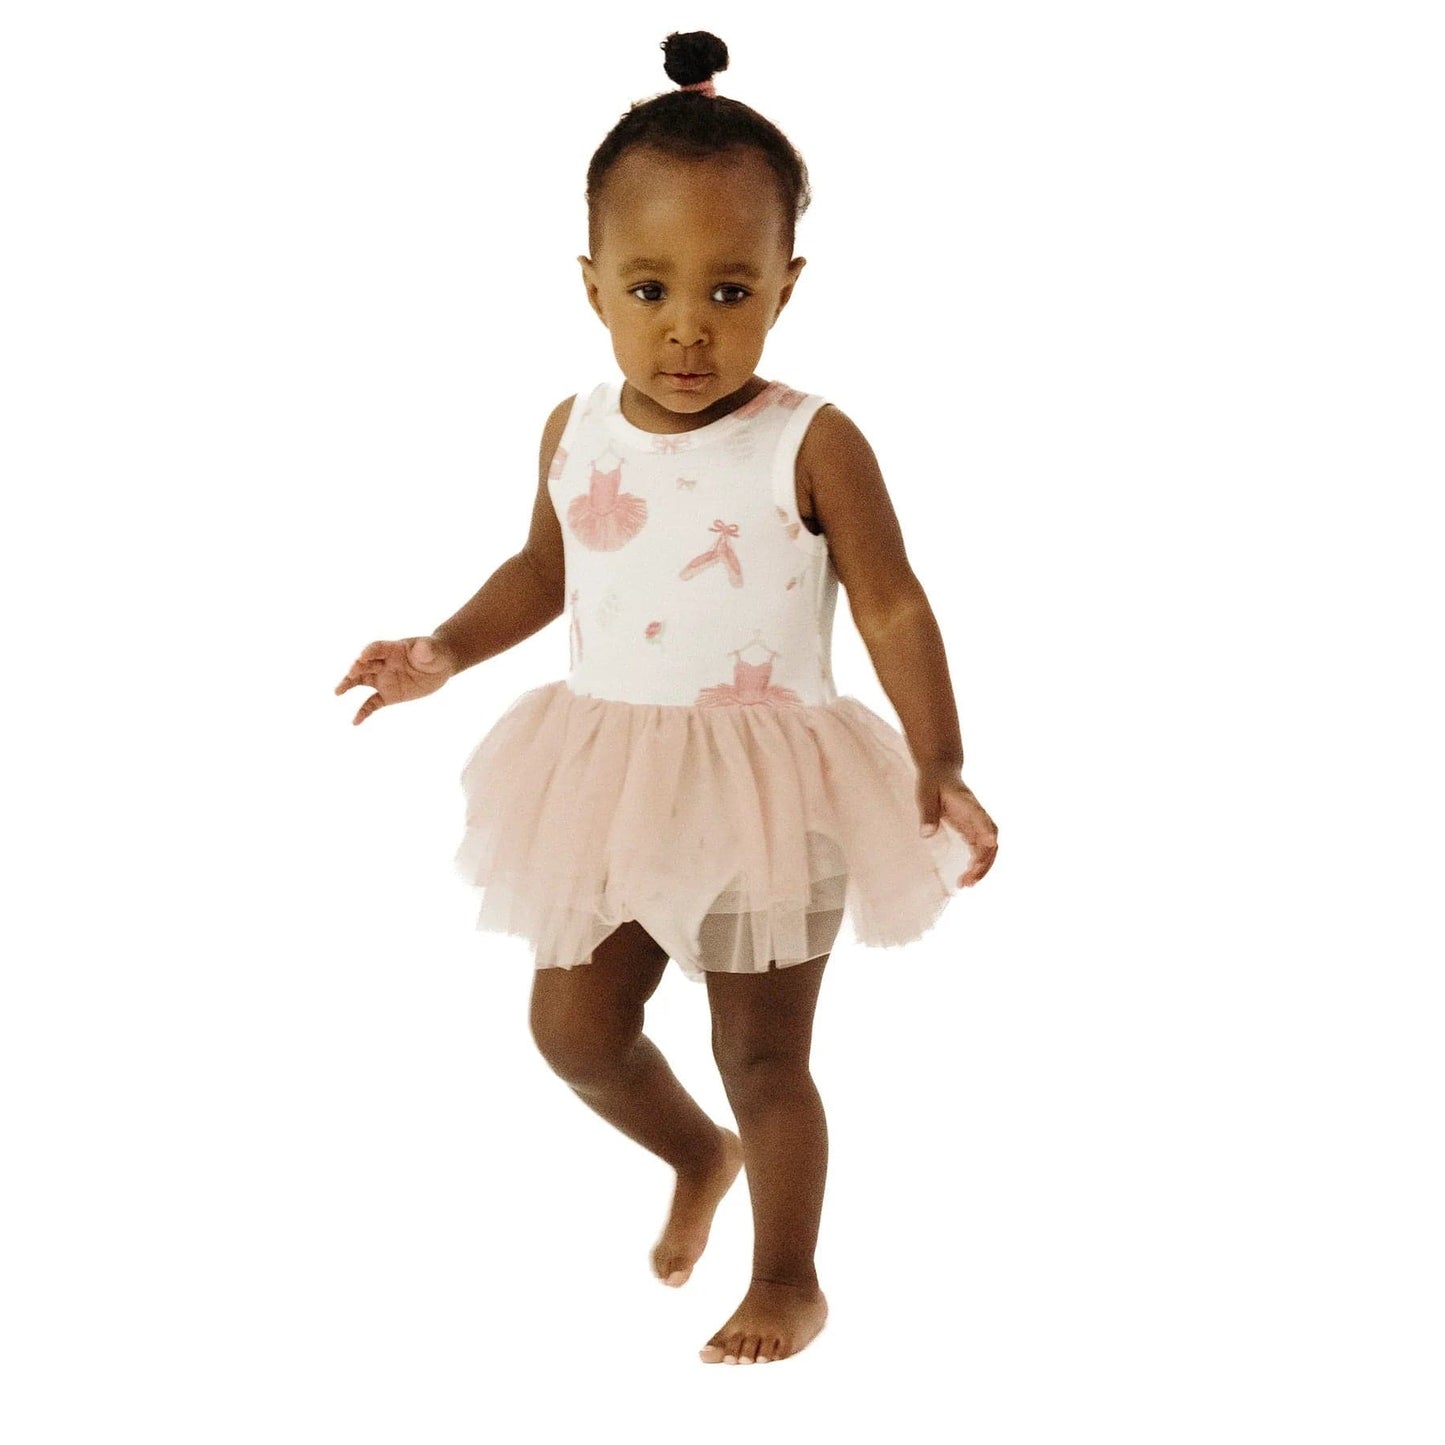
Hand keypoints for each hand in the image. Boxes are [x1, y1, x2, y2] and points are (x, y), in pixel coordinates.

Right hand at [334, 635, 457, 725]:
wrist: (439, 666)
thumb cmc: (434, 653)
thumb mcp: (433, 650)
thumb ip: (426, 649)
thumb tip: (422, 648)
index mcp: (393, 649)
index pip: (377, 648)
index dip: (370, 652)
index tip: (363, 656)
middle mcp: (383, 663)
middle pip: (365, 664)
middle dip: (357, 668)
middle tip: (351, 673)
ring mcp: (384, 679)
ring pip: (362, 681)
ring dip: (349, 684)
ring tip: (338, 691)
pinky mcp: (388, 695)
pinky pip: (372, 704)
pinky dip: (364, 712)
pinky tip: (355, 721)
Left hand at [916, 762, 997, 887]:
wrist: (941, 771)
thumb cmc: (933, 781)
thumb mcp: (925, 792)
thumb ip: (927, 812)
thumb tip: (926, 834)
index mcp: (969, 804)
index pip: (982, 819)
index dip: (987, 832)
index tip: (990, 843)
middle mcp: (978, 816)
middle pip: (990, 842)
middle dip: (983, 863)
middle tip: (968, 881)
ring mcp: (977, 824)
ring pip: (988, 850)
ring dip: (981, 868)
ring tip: (966, 884)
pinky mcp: (972, 830)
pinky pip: (979, 850)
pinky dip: (976, 864)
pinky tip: (966, 877)